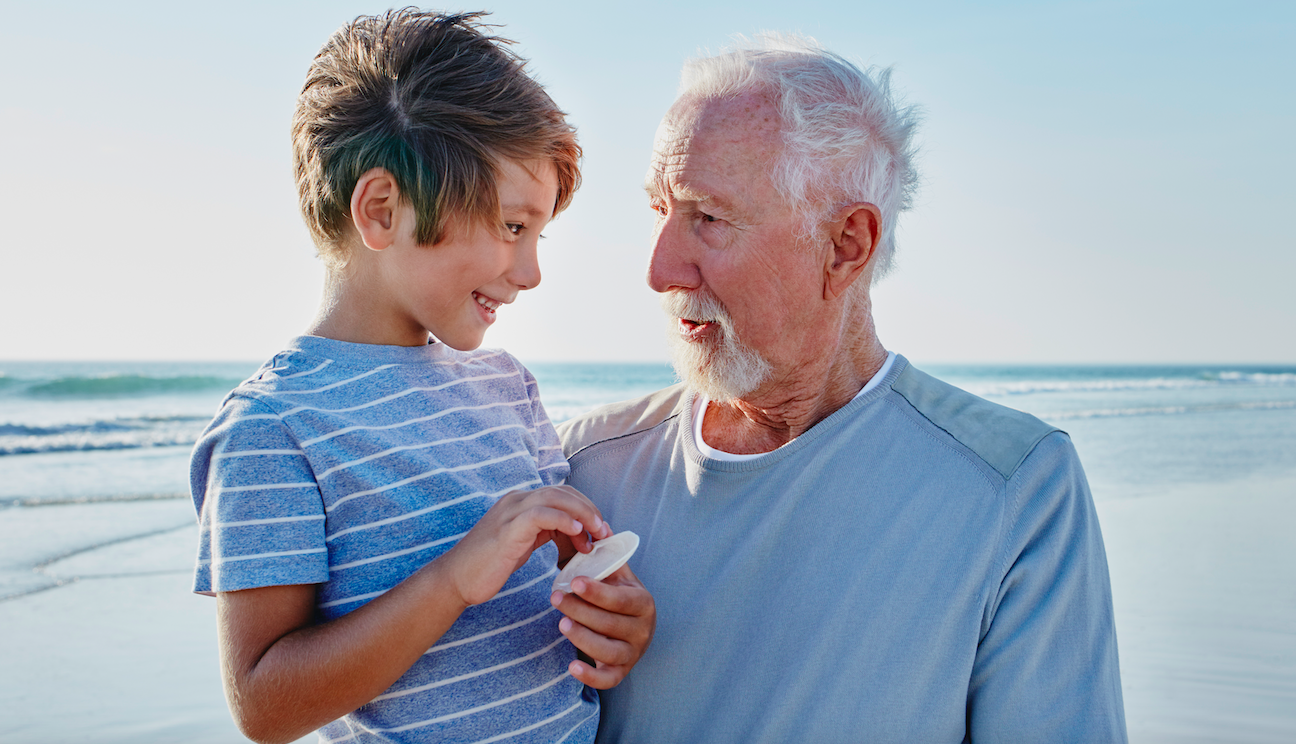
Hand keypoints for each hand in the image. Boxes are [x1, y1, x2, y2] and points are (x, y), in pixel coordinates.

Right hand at [443, 485, 610, 606]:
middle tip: (605, 533)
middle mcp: (516, 500)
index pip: (562, 494)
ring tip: (597, 534)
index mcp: (520, 502)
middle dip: (589, 510)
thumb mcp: (522, 543)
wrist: (456, 579)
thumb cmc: (489, 565)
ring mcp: (511, 511)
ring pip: (556, 499)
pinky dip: (564, 521)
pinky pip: (542, 514)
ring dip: (583, 514)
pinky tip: (578, 533)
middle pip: (563, 493)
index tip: (600, 531)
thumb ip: (544, 533)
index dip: (585, 509)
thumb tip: (574, 535)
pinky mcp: (509, 528)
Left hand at [551, 563, 655, 688]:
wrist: (629, 626)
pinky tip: (572, 666)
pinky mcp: (620, 673)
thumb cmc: (616, 595)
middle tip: (555, 598)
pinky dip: (590, 677)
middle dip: (581, 611)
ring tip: (561, 624)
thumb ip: (607, 552)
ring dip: (582, 638)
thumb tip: (599, 524)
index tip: (574, 581)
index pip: (620, 599)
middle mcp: (643, 630)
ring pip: (608, 651)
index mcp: (643, 602)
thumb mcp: (615, 574)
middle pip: (610, 624)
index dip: (597, 592)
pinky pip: (607, 681)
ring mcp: (633, 654)